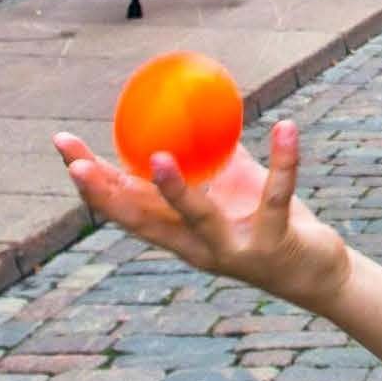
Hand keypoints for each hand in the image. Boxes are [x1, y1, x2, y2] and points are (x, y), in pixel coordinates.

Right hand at [53, 121, 348, 313]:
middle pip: (140, 220)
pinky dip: (282, 161)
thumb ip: (214, 157)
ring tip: (159, 155)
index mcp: (181, 231)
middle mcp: (196, 246)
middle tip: (75, 164)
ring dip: (174, 190)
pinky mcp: (272, 245)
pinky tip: (286, 126)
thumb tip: (193, 106)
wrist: (317, 274)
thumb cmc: (271, 223)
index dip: (91, 181)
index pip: (125, 205)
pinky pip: (276, 196)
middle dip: (104, 192)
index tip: (64, 148)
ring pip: (196, 218)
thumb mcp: (238, 186)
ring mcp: (231, 248)